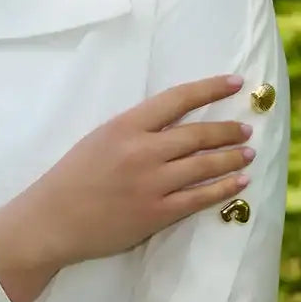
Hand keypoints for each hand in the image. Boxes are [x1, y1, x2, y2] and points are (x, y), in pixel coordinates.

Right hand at [20, 74, 252, 268]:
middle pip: (198, 134)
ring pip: (204, 165)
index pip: (177, 99)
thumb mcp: (100, 138)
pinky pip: (198, 198)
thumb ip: (136, 129)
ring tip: (248, 152)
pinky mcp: (155, 214)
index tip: (235, 82)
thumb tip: (175, 122)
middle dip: (228, 129)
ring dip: (231, 157)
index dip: (210, 88)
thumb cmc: (73, 176)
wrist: (52, 219)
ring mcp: (151, 184)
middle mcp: (142, 151)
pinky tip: (239, 182)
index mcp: (125, 126)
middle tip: (246, 128)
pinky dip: (223, 188)